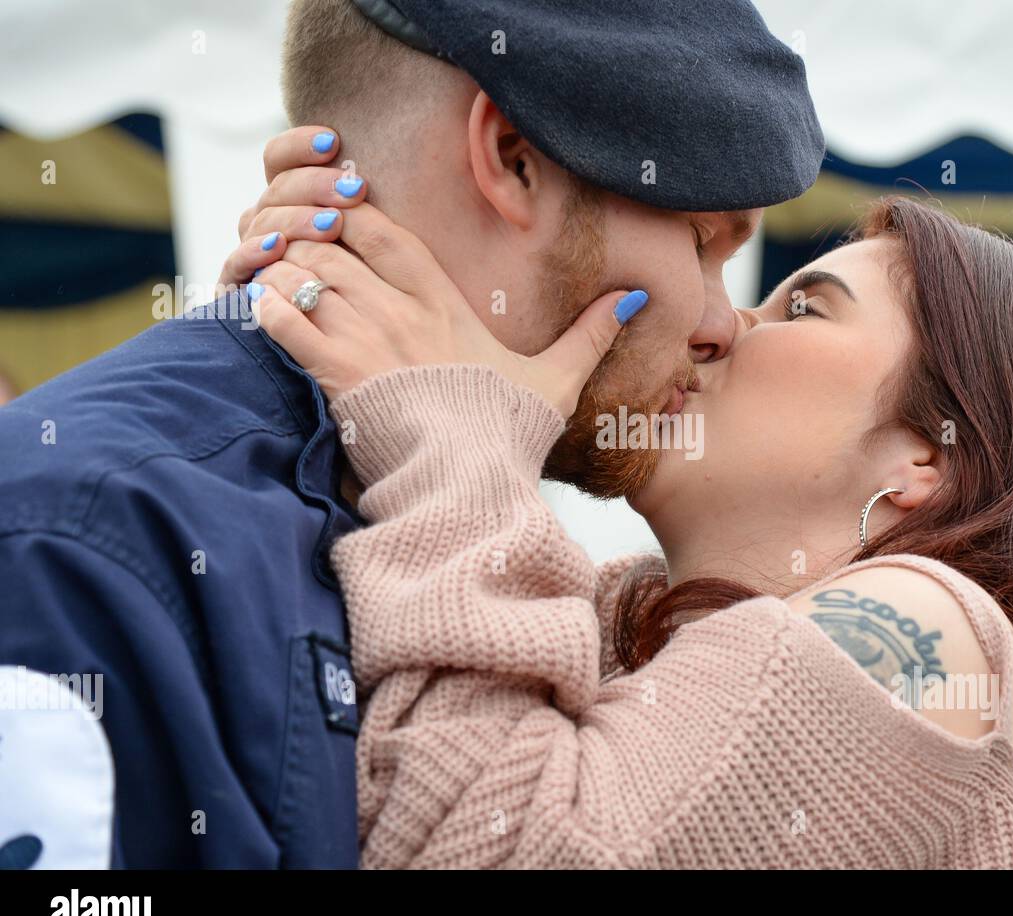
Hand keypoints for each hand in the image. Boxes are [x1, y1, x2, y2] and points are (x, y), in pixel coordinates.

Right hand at [217, 126, 367, 285]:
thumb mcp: (378, 249)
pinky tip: (278, 247)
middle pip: (275, 187)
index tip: (333, 141)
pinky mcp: (237, 292)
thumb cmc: (380, 301)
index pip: (280, 158)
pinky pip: (237, 265)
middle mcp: (268, 223)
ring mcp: (251, 255)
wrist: (366, 360)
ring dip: (295, 218)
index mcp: (294, 203)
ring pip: (260, 221)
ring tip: (331, 223)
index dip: (300, 145)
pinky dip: (254, 253)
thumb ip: (366, 211)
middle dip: (313, 184)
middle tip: (352, 190)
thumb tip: (370, 172)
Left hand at [246, 205, 647, 417]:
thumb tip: (631, 299)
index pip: (388, 233)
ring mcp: (368, 342)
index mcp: (445, 305)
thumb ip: (589, 335)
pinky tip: (258, 308)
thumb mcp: (557, 380)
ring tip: (268, 272)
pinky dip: (264, 308)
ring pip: (303, 272)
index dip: (356, 209)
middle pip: (335, 243)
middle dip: (306, 235)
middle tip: (291, 242)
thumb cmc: (509, 436)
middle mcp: (402, 313)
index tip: (340, 207)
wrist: (472, 487)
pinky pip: (283, 321)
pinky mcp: (337, 376)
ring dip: (279, 267)